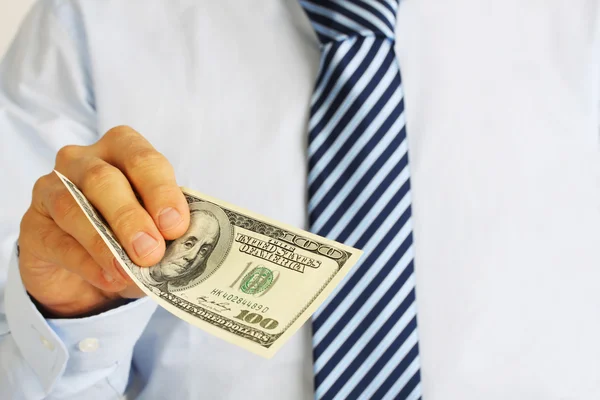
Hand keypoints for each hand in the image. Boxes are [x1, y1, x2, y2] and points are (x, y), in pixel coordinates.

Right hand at [18, 126, 190, 317]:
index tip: (175, 225)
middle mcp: (83, 161)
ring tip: (130, 271)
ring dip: (105, 243)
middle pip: (103, 180)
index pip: (142, 159)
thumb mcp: (156, 227)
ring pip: (73, 207)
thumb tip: (179, 251)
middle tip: (151, 251)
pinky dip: (86, 262)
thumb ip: (166, 231)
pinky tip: (108, 278)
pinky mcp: (33, 226)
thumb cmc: (130, 232)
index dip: (161, 191)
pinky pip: (56, 241)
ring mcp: (51, 189)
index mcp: (122, 149)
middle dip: (130, 217)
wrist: (88, 268)